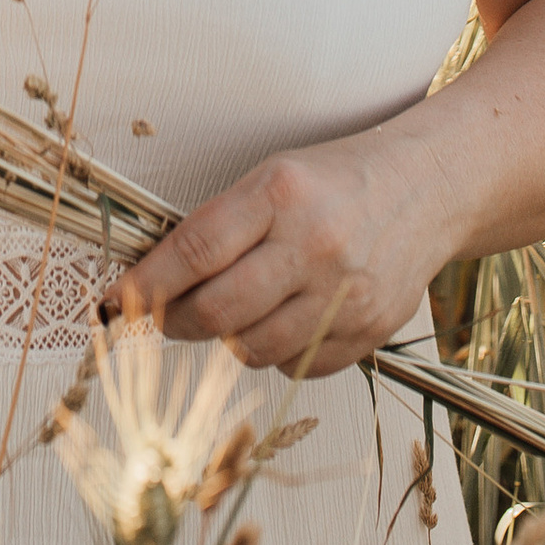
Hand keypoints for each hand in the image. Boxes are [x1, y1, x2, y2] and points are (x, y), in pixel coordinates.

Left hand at [115, 127, 452, 377]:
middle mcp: (314, 245)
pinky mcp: (369, 333)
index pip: (195, 251)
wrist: (428, 188)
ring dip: (226, 339)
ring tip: (230, 312)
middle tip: (159, 318)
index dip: (147, 283)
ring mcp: (345, 295)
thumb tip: (156, 278)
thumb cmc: (338, 179)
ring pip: (253, 349)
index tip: (115, 300)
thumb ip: (223, 226)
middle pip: (219, 311)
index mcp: (282, 193)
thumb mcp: (275, 176)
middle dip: (174, 321)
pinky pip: (295, 367)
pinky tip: (281, 321)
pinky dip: (274, 354)